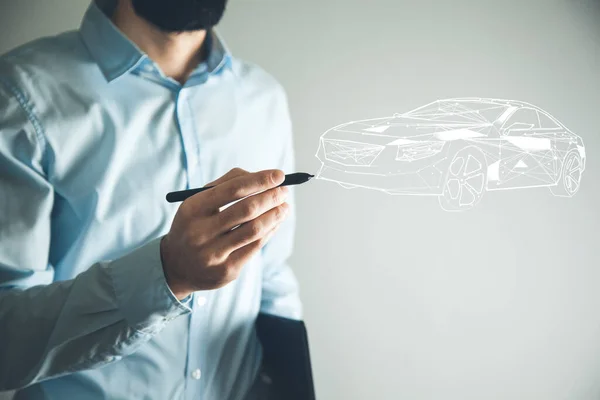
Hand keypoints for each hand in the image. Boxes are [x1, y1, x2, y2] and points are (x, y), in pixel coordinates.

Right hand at [160, 168, 289, 298]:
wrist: (177, 266)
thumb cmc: (196, 224)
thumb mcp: (200, 201)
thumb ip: (229, 183)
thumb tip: (265, 177)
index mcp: (193, 209)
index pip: (233, 189)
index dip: (260, 180)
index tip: (279, 175)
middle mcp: (200, 232)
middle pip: (246, 210)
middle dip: (271, 197)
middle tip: (285, 191)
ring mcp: (213, 254)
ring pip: (254, 230)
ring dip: (275, 215)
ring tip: (284, 206)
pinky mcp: (225, 271)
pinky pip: (255, 247)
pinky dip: (270, 231)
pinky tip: (276, 223)